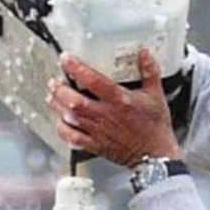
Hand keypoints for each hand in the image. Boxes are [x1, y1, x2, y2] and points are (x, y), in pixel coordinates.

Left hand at [47, 50, 181, 167]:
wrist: (155, 155)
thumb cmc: (155, 127)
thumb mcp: (156, 95)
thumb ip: (150, 72)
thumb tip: (145, 54)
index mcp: (120, 101)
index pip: (94, 81)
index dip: (77, 68)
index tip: (66, 59)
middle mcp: (106, 115)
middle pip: (74, 101)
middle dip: (59, 89)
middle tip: (54, 81)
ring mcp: (98, 131)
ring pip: (70, 117)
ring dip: (57, 106)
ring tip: (52, 97)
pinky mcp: (95, 144)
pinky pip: (72, 137)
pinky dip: (62, 129)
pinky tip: (60, 122)